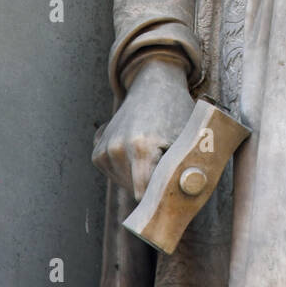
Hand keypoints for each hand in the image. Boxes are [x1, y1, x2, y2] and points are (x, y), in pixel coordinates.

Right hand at [92, 56, 194, 200]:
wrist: (155, 84)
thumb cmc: (177, 112)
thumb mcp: (188, 138)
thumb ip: (185, 170)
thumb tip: (186, 202)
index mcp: (141, 148)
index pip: (146, 196)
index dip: (160, 199)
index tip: (170, 198)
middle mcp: (117, 149)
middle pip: (135, 191)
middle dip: (152, 187)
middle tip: (167, 167)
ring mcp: (104, 150)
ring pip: (125, 185)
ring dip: (139, 178)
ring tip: (153, 153)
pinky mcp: (97, 152)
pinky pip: (115, 175)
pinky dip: (128, 169)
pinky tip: (138, 149)